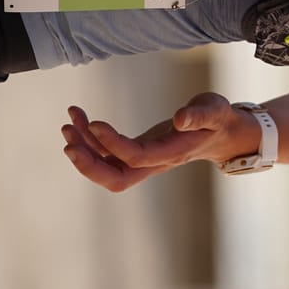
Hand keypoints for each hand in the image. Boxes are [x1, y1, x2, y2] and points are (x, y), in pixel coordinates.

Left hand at [59, 95, 254, 192]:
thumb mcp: (215, 110)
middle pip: (115, 179)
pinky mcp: (134, 153)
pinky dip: (88, 138)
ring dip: (83, 148)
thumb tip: (180, 118)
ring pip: (105, 167)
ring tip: (69, 121)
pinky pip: (105, 153)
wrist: (220, 134)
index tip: (95, 123)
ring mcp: (141, 161)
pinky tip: (79, 117)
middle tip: (68, 142)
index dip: (112, 144)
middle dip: (88, 165)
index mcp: (171, 153)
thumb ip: (200, 114)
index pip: (135, 157)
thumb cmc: (217, 120)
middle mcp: (153, 163)